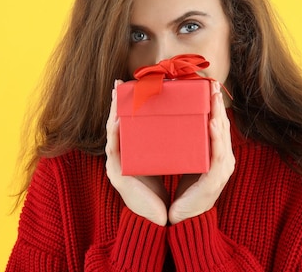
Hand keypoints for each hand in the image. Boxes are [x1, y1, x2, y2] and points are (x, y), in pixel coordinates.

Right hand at [105, 80, 169, 225]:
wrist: (159, 219)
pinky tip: (116, 118)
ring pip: (112, 131)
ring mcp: (117, 164)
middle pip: (118, 123)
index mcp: (133, 153)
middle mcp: (122, 156)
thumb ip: (172, 145)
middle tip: (121, 82)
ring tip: (116, 92)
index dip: (130, 104)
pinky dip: (114, 131)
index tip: (135, 85)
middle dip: (119, 102)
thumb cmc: (165, 192)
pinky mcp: (117, 174)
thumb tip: (189, 122)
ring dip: (113, 110)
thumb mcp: (169, 162)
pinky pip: (114, 147)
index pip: (131, 123)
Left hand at [168, 81, 234, 223]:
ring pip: (224, 137)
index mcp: (217, 154)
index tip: (210, 85)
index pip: (218, 124)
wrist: (181, 218)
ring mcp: (222, 170)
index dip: (216, 105)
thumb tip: (172, 120)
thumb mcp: (187, 161)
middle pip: (224, 126)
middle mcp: (224, 159)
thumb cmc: (184, 190)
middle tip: (213, 84)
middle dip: (218, 105)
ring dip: (219, 116)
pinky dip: (217, 138)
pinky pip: (218, 155)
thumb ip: (186, 144)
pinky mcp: (215, 180)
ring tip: (214, 98)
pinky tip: (213, 124)